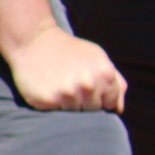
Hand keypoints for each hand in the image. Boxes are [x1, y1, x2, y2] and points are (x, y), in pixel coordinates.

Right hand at [4, 24, 126, 111]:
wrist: (35, 41)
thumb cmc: (72, 51)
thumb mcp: (99, 58)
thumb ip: (116, 83)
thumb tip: (118, 110)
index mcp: (105, 74)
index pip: (111, 104)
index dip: (101, 98)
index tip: (90, 87)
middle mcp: (88, 85)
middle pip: (94, 110)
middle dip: (86, 101)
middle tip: (72, 83)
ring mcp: (67, 93)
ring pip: (75, 113)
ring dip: (69, 103)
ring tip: (60, 84)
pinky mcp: (47, 100)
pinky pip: (56, 112)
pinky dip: (53, 104)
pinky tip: (49, 88)